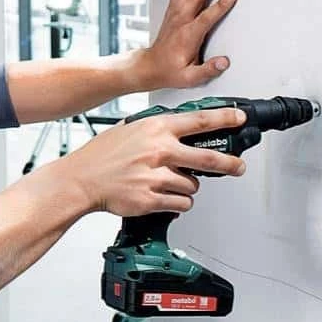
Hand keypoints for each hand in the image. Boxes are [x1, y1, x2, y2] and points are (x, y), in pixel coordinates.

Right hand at [58, 107, 246, 215]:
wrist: (81, 179)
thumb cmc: (101, 155)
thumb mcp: (129, 129)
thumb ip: (155, 129)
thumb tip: (178, 130)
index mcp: (155, 128)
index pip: (200, 120)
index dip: (225, 118)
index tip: (240, 119)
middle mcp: (159, 151)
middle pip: (209, 158)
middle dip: (230, 164)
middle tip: (238, 167)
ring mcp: (156, 176)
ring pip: (193, 185)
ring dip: (187, 186)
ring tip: (167, 183)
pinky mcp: (152, 199)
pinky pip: (181, 203)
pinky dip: (177, 202)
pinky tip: (162, 196)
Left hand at [144, 0, 236, 88]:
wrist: (150, 66)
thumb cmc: (170, 71)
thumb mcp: (190, 78)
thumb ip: (208, 70)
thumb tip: (224, 62)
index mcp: (188, 36)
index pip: (207, 17)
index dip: (221, 5)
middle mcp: (181, 21)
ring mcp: (175, 14)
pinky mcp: (172, 11)